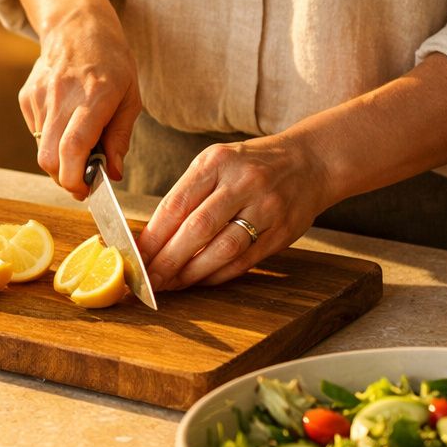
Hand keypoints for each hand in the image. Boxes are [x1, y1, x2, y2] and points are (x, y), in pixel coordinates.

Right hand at [20, 8, 141, 199]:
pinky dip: (51, 139)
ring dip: (60, 157)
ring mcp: (39, 97)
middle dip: (64, 179)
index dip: (75, 178)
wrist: (77, 26)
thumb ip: (121, 137)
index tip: (85, 190)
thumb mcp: (131, 97)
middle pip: (48, 159)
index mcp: (94, 97)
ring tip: (79, 140)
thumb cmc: (112, 62)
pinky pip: (37, 133)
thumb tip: (113, 173)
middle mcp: (62, 97)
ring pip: (42, 149)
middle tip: (81, 179)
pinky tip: (65, 120)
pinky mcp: (27, 97)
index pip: (73, 148)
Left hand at [136, 133, 337, 289]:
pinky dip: (218, 274)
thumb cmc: (251, 165)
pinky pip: (245, 260)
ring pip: (223, 249)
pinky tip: (200, 280)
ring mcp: (266, 208)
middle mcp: (243, 182)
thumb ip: (187, 195)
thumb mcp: (216, 163)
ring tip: (170, 284)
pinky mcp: (283, 232)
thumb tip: (151, 238)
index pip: (176, 204)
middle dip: (167, 259)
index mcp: (217, 162)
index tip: (135, 257)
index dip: (152, 237)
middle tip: (149, 279)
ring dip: (191, 272)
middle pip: (197, 228)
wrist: (311, 162)